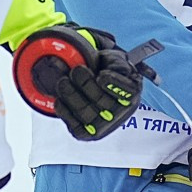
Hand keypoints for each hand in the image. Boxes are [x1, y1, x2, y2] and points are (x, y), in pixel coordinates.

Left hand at [13, 25, 143, 140]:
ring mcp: (105, 125)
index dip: (115, 85)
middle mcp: (121, 112)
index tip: (101, 75)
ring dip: (72, 96)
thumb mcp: (112, 58)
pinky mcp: (87, 133)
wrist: (89, 80)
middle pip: (103, 102)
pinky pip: (76, 126)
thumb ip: (112, 60)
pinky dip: (65, 112)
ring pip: (87, 114)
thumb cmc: (103, 68)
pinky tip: (59, 99)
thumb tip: (104, 62)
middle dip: (87, 85)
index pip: (127, 91)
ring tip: (63, 81)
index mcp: (131, 92)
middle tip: (76, 70)